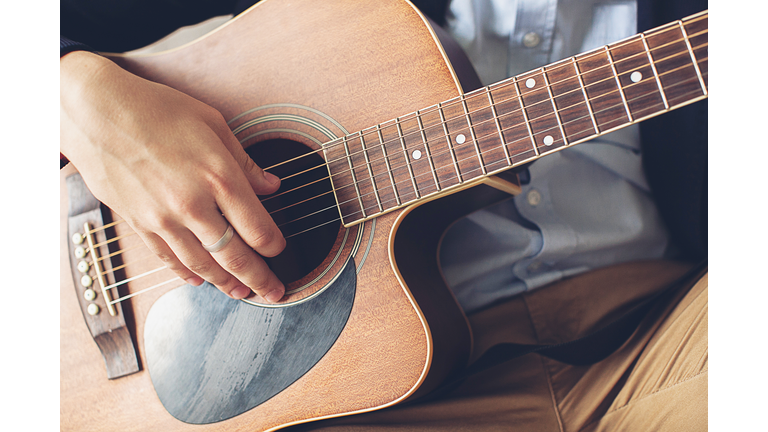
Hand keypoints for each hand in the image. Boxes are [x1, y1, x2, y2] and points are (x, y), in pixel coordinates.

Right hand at [60, 51, 285, 301]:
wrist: (96, 112)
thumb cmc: (156, 109)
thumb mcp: (213, 124)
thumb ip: (245, 161)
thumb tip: (271, 186)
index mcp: (219, 176)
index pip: (257, 227)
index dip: (274, 245)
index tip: (280, 249)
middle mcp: (193, 204)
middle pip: (234, 256)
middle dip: (259, 279)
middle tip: (274, 293)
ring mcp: (164, 219)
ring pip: (203, 265)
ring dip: (226, 283)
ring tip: (242, 293)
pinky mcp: (140, 225)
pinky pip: (169, 258)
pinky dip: (188, 273)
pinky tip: (201, 280)